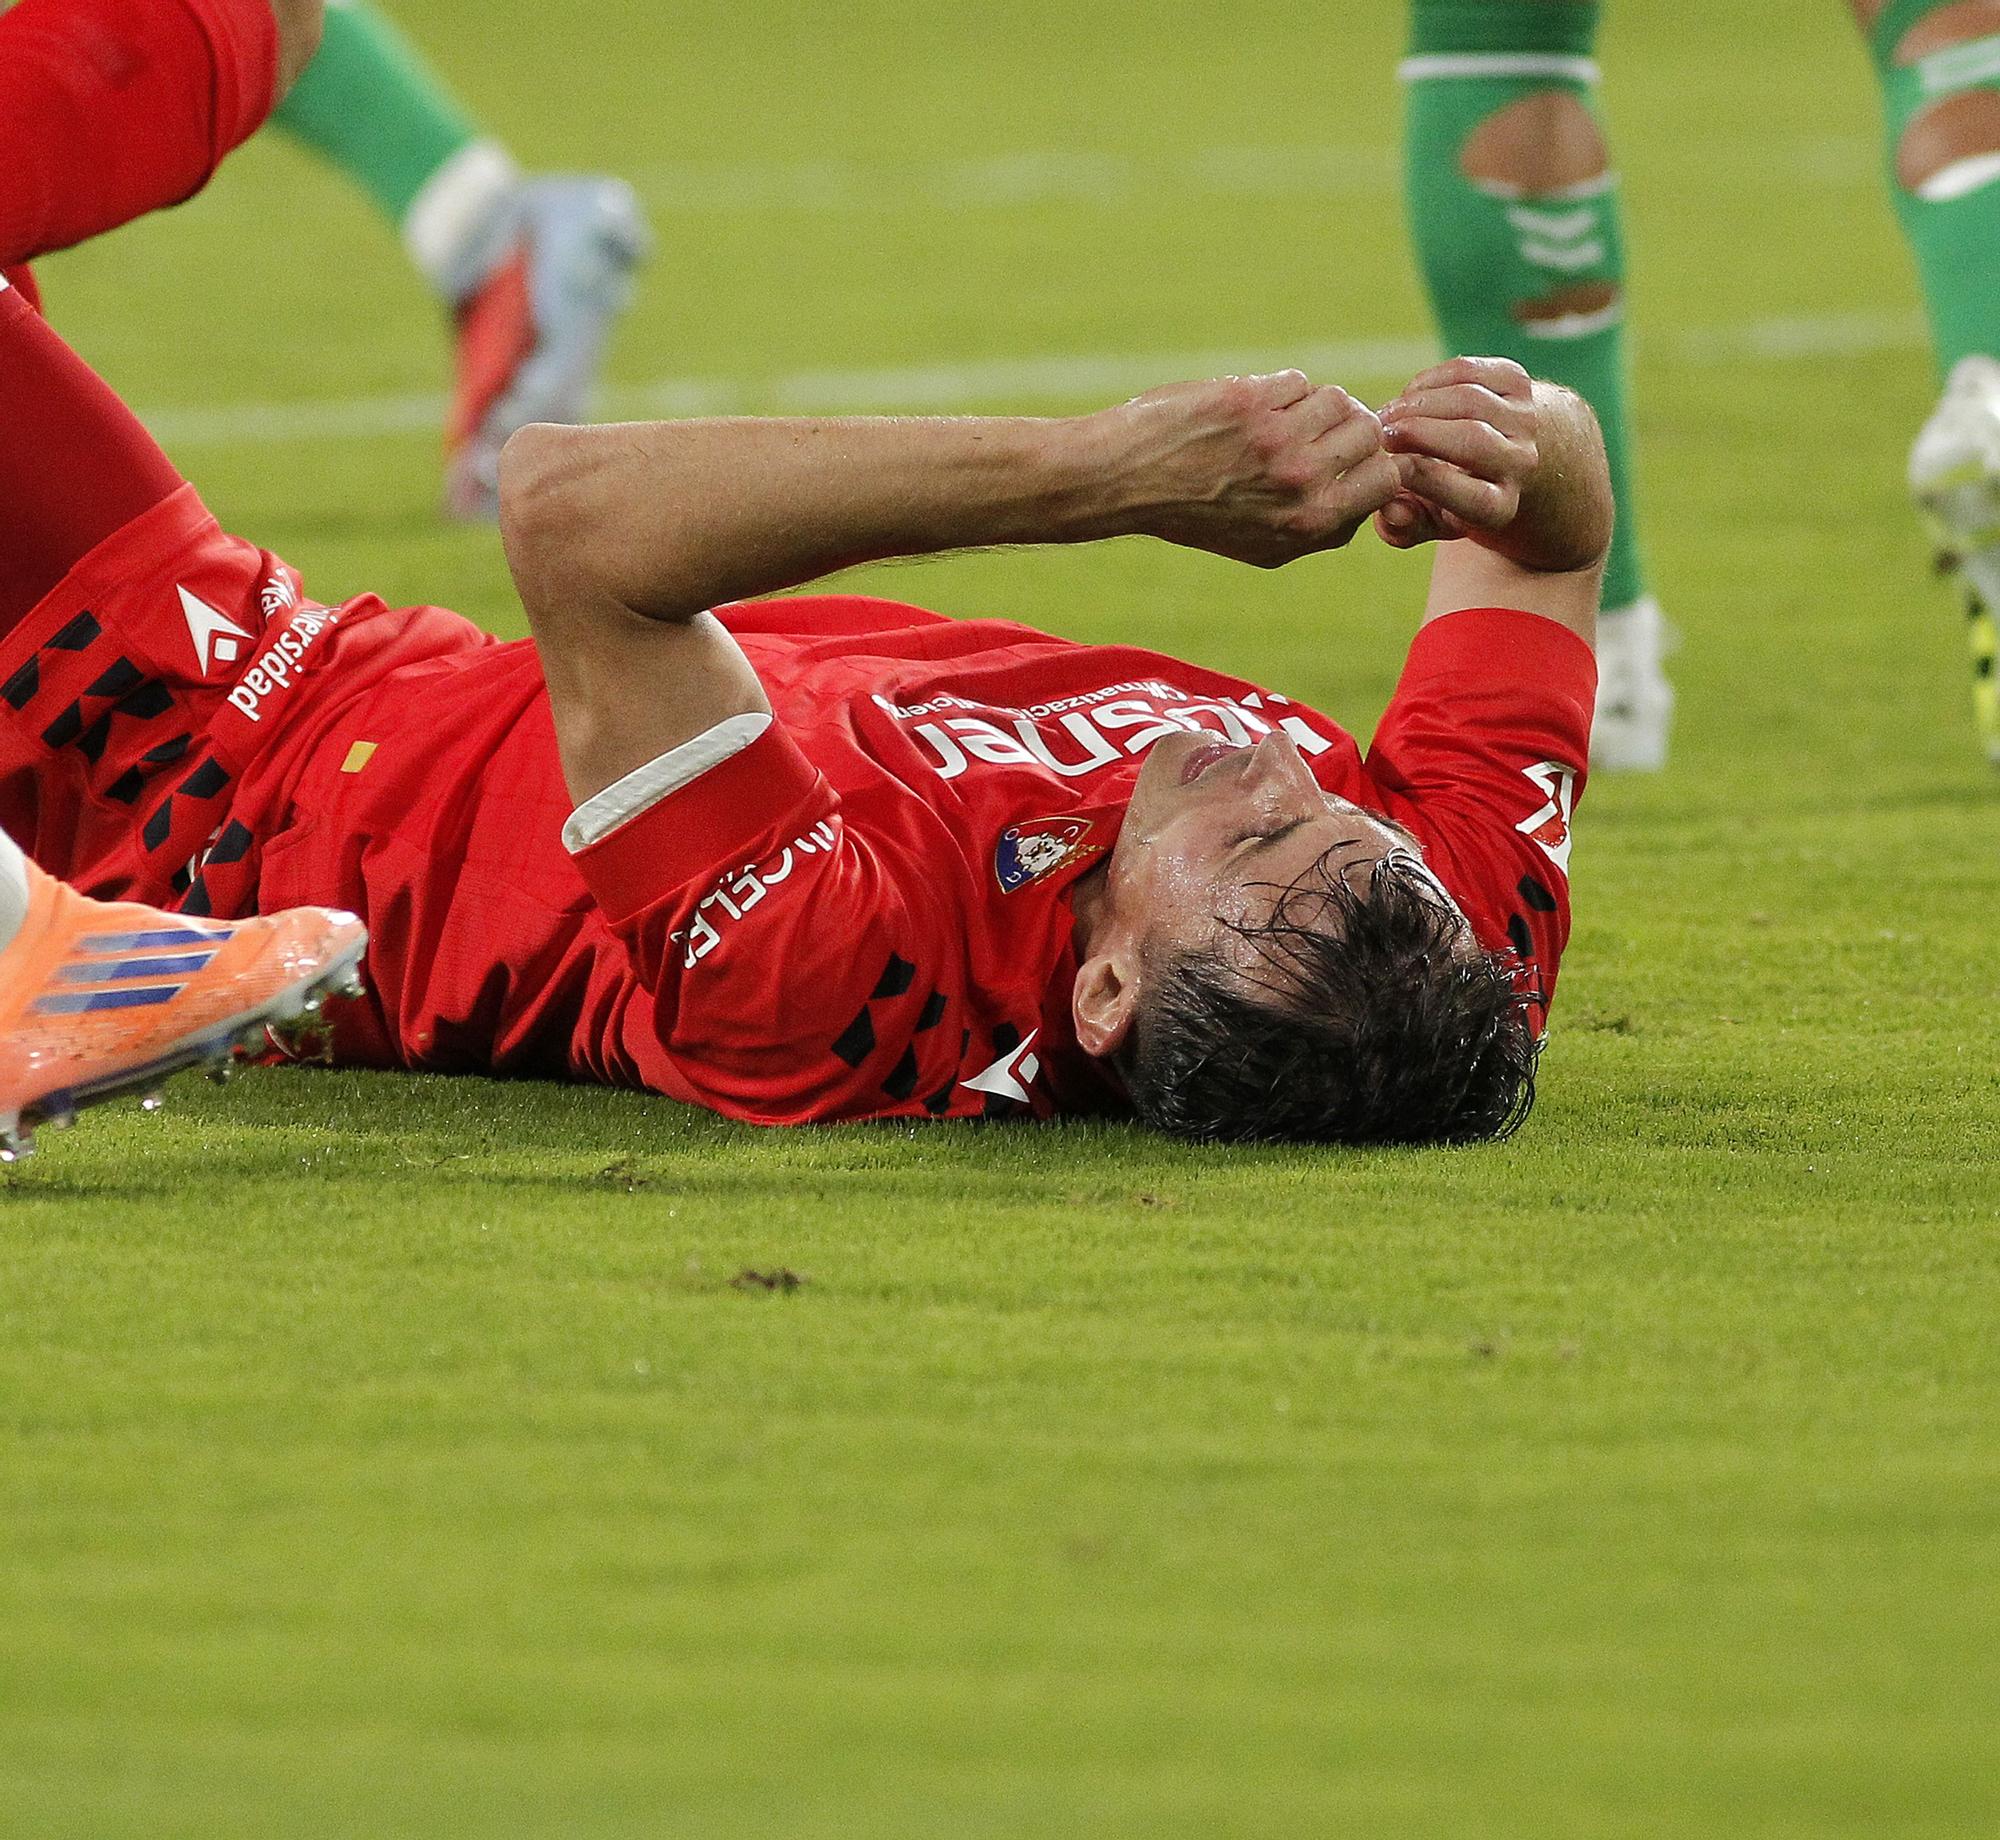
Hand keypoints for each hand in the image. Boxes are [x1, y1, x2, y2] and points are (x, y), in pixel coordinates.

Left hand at [1098, 371, 1402, 567]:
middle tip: (1313, 431)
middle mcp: (1300, 483)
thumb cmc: (1194, 515)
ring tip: (1280, 419)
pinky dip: (1279, 389)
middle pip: (1368, 433)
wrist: (1126, 481)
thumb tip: (1364, 499)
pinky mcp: (1251, 401)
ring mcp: (1277, 439)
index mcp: (1312, 522)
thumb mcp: (1262, 547)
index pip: (1387, 479)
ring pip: (1336, 400)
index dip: (1374, 463)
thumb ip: (1321, 529)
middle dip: (1347, 427)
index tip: (1348, 457)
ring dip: (1313, 404)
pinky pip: (1295, 382)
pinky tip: (1250, 406)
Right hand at [1373, 357, 1539, 550]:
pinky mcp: (1518, 382)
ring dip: (1418, 403)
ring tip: (1388, 415)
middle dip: (1418, 432)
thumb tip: (1390, 510)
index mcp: (1500, 507)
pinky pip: (1468, 372)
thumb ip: (1402, 527)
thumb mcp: (1426, 521)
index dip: (1422, 477)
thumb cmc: (1447, 495)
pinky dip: (1430, 380)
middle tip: (1381, 434)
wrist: (1495, 457)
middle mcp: (1521, 463)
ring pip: (1468, 399)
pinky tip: (1410, 396)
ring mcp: (1524, 419)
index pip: (1469, 495)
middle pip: (1472, 439)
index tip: (1387, 466)